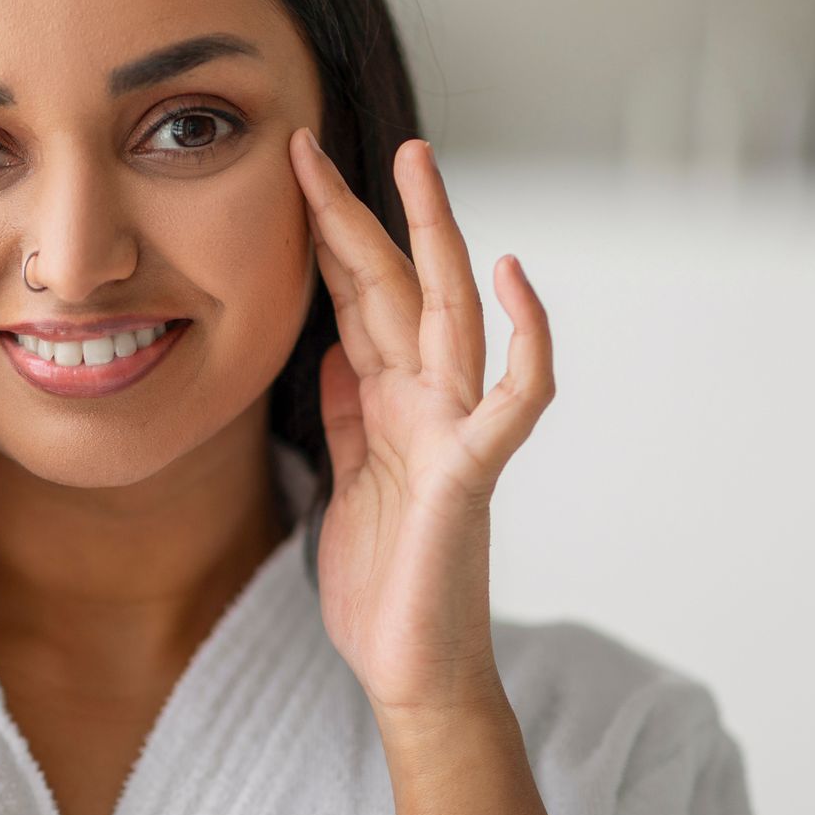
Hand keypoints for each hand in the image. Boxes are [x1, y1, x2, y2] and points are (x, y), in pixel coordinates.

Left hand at [289, 129, 555, 721]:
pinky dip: (524, 335)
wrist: (408, 672)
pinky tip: (513, 276)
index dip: (325, 237)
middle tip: (324, 142)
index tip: (290, 177)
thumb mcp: (346, 478)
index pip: (355, 301)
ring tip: (417, 166)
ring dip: (436, 237)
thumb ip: (347, 412)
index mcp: (388, 403)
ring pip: (450, 315)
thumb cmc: (384, 583)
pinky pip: (514, 396)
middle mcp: (425, 402)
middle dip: (363, 213)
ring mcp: (453, 430)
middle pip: (395, 287)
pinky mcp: (472, 473)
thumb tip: (334, 351)